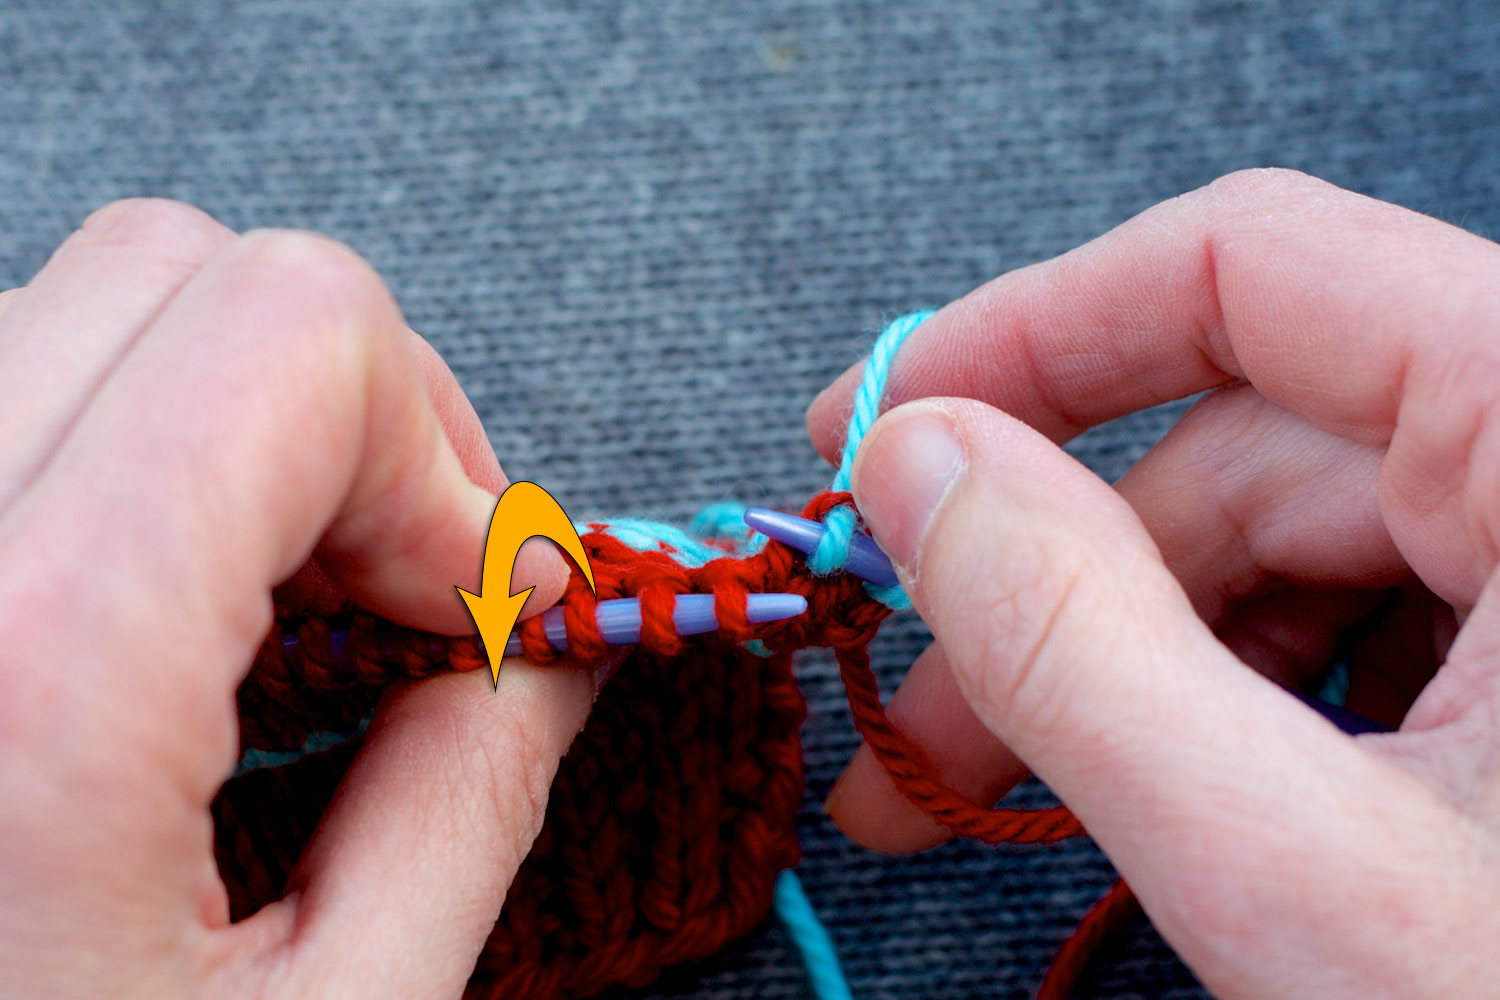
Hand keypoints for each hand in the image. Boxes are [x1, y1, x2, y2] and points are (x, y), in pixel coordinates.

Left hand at [0, 201, 588, 998]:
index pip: (292, 330)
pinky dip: (118, 452)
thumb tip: (552, 648)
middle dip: (350, 406)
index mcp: (32, 680)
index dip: (441, 457)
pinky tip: (154, 607)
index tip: (478, 603)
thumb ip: (470, 795)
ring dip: (231, 417)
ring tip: (277, 594)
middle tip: (397, 578)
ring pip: (71, 307)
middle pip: (183, 264)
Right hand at [808, 169, 1499, 997]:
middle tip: (910, 720)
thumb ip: (1076, 642)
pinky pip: (1365, 627)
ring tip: (1007, 793)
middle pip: (1247, 446)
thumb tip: (912, 462)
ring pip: (1292, 550)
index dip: (1027, 336)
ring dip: (1124, 661)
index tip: (873, 434)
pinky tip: (1180, 811)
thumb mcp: (1311, 873)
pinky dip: (1237, 706)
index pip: (1253, 270)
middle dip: (1048, 578)